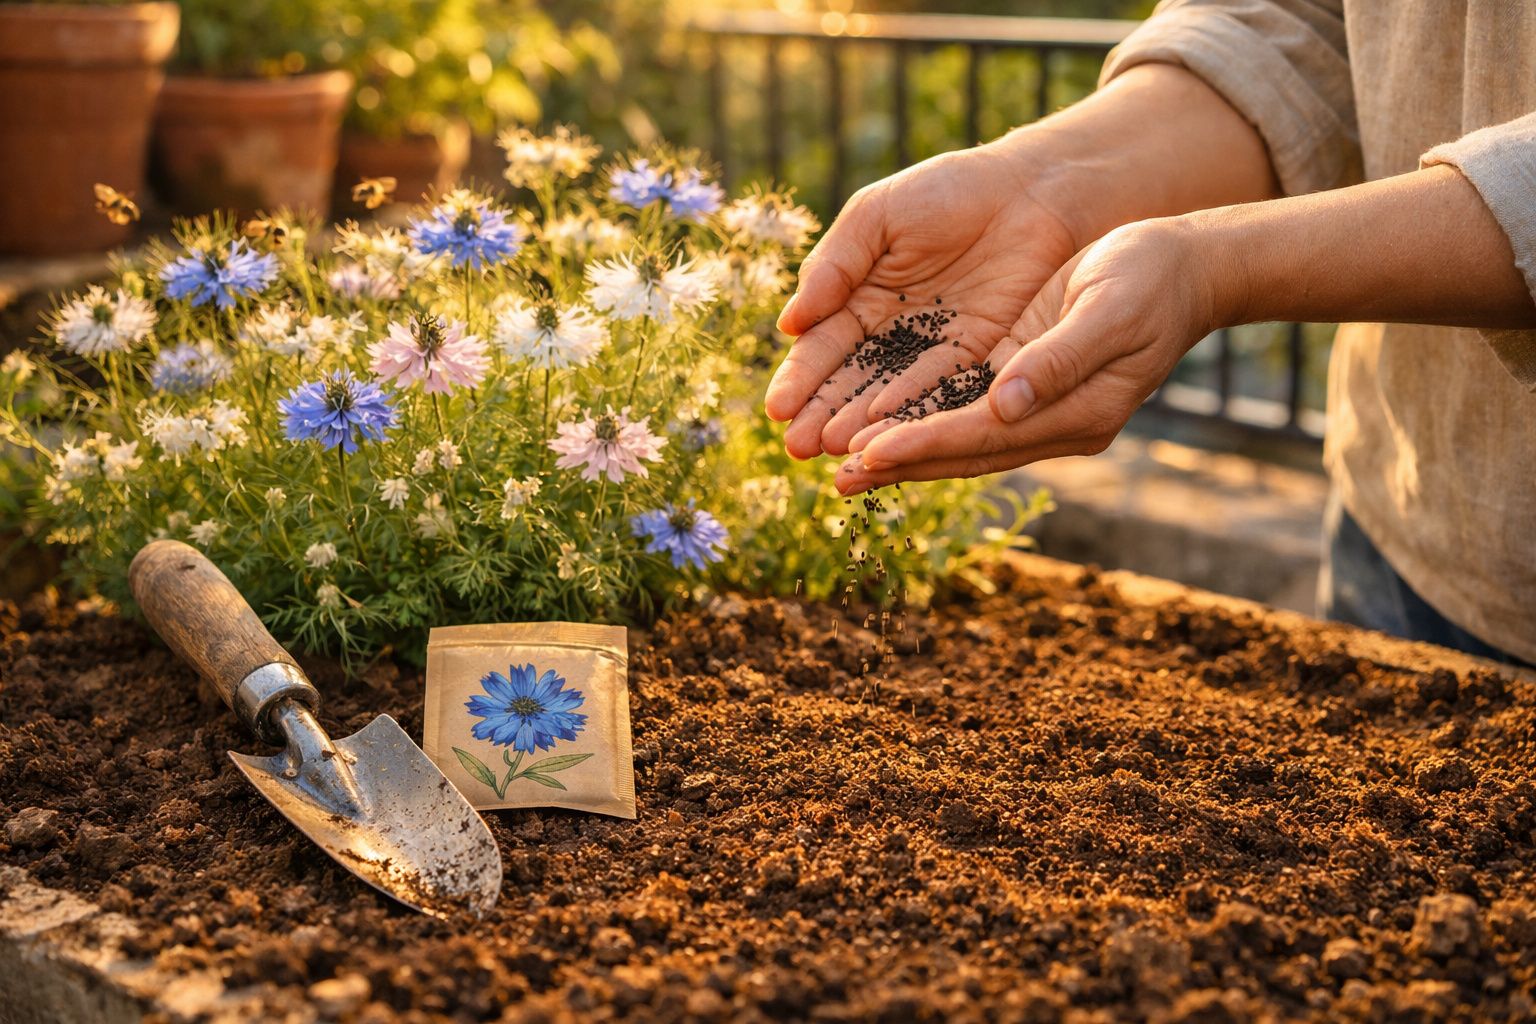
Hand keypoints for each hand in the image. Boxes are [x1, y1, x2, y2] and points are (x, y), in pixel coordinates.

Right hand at [764, 142, 1079, 458]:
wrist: (1030, 189)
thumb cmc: (946, 190)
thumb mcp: (876, 217)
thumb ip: (834, 266)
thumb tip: (789, 324)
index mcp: (858, 296)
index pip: (822, 346)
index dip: (801, 378)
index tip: (778, 409)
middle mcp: (890, 332)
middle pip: (849, 381)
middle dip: (822, 414)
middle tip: (798, 448)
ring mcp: (932, 348)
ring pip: (888, 394)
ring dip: (859, 424)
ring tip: (833, 450)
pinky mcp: (977, 356)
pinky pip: (938, 387)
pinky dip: (911, 409)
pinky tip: (884, 430)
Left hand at [835, 218, 1222, 492]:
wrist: (1184, 267)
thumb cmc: (1152, 278)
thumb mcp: (1110, 308)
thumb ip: (1059, 359)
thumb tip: (1004, 403)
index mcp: (1080, 412)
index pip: (986, 436)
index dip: (926, 444)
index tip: (871, 453)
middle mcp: (1055, 423)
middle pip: (966, 453)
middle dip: (901, 465)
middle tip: (837, 478)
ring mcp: (1042, 411)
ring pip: (961, 442)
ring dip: (904, 456)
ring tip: (844, 469)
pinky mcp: (1027, 388)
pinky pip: (966, 416)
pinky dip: (922, 426)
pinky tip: (880, 432)